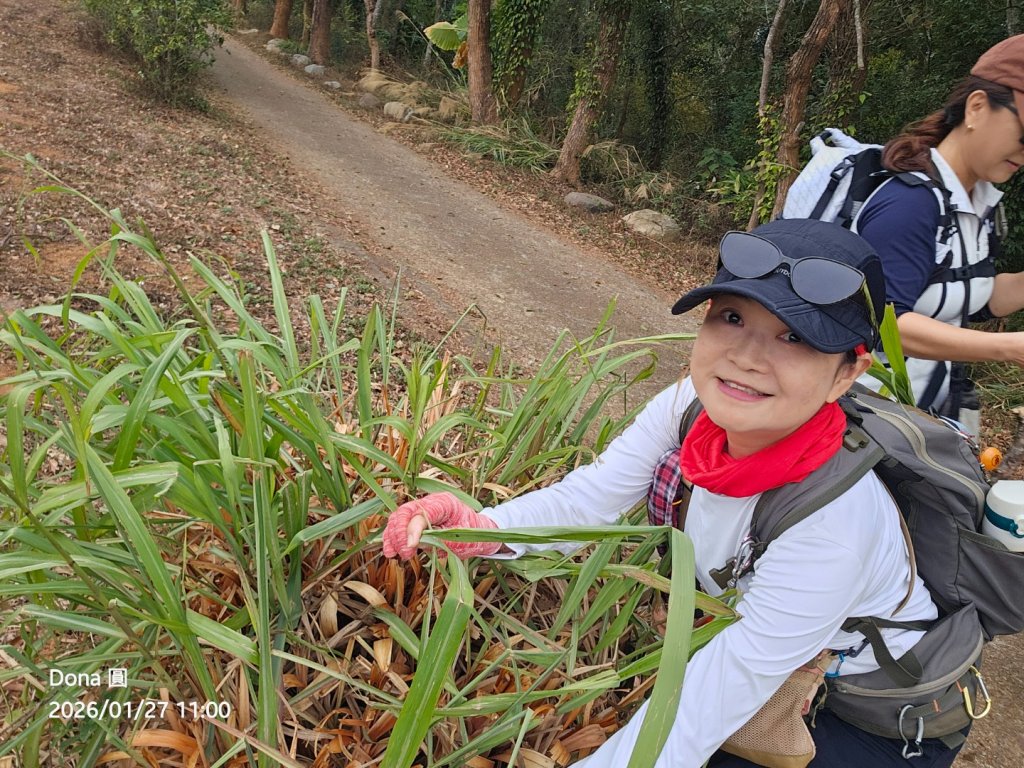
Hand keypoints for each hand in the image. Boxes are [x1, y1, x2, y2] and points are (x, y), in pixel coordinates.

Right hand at [382, 492, 499, 559]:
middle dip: (400, 533)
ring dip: (393, 536)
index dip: (413, 529)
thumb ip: (441, 539)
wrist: (479, 533)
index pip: (423, 512)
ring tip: (392, 553)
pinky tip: (390, 550)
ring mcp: (422, 510)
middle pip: (406, 512)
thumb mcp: (462, 540)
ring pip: (399, 517)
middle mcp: (431, 502)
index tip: (410, 547)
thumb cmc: (474, 535)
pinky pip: (400, 525)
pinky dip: (393, 537)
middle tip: (405, 553)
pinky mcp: (417, 520)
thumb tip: (416, 543)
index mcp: (445, 503)